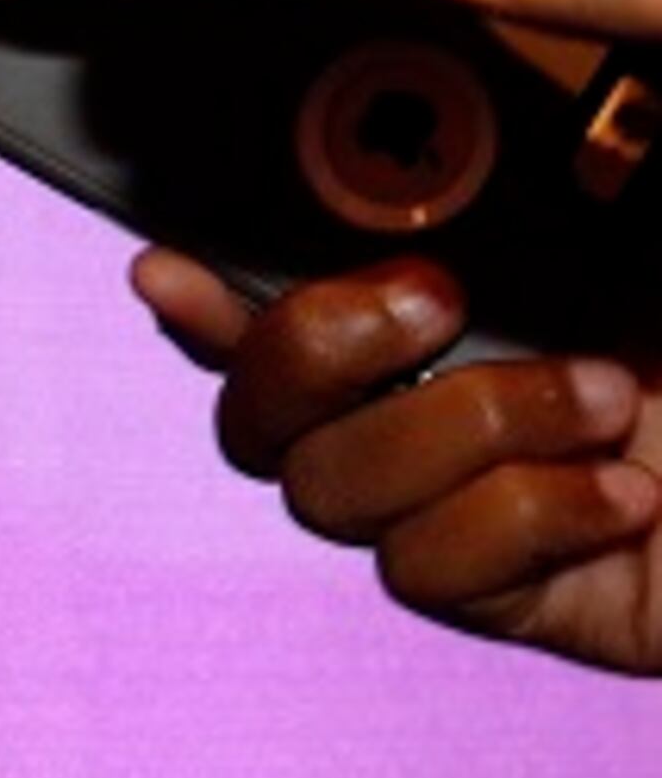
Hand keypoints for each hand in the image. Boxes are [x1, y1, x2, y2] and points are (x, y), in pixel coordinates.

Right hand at [136, 249, 661, 672]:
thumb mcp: (588, 263)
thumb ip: (483, 222)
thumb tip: (383, 170)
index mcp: (423, 335)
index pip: (269, 326)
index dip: (199, 310)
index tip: (162, 275)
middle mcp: (407, 431)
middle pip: (255, 418)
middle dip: (314, 345)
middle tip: (438, 298)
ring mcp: (442, 525)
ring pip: (330, 489)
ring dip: (470, 423)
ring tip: (607, 394)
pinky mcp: (502, 606)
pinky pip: (426, 569)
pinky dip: (530, 515)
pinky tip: (626, 495)